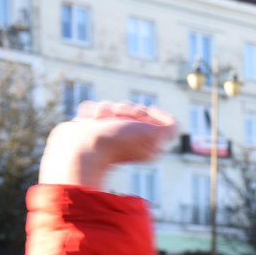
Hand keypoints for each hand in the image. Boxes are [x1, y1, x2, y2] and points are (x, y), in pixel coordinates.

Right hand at [39, 101, 176, 189]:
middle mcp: (132, 140)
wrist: (80, 147)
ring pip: (115, 107)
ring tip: (99, 120)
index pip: (154, 117)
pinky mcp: (93, 130)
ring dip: (107, 110)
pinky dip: (93, 112)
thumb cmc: (116, 141)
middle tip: (118, 119)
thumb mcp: (153, 134)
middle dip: (126, 110)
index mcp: (149, 145)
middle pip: (135, 110)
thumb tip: (175, 123)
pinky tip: (91, 119)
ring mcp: (111, 135)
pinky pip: (96, 110)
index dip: (146, 113)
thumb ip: (170, 128)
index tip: (140, 115)